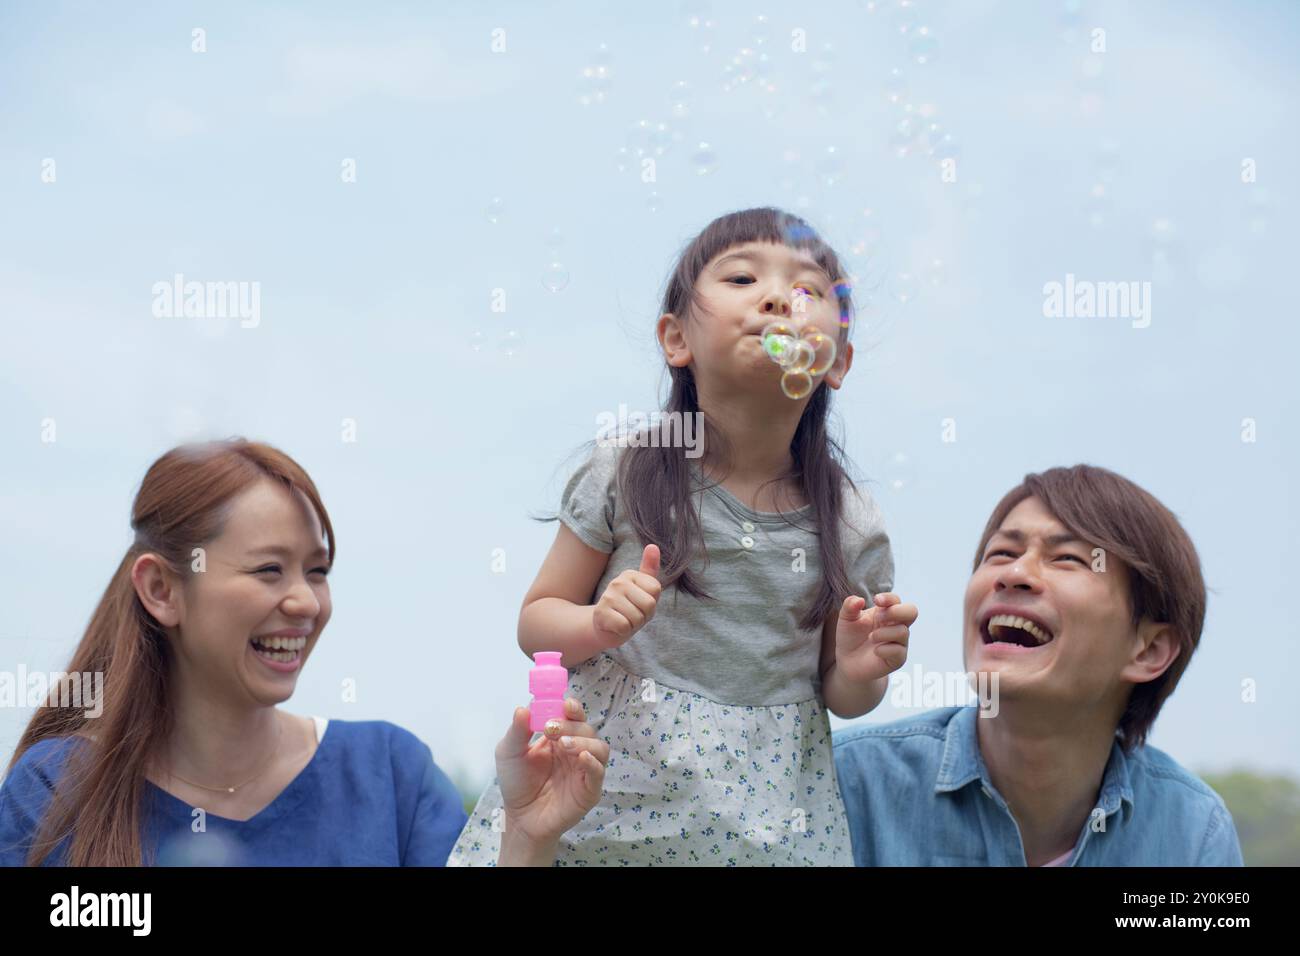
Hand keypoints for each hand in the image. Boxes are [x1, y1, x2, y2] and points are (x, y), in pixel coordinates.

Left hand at [496, 697, 608, 855]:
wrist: (519, 818)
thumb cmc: (516, 783)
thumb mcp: (509, 752)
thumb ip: (517, 731)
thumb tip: (523, 708)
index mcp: (559, 737)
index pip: (573, 716)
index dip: (572, 707)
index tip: (565, 704)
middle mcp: (575, 750)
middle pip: (587, 728)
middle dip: (571, 725)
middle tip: (552, 729)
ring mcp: (584, 769)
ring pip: (599, 747)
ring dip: (583, 741)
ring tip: (564, 744)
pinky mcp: (590, 789)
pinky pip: (599, 772)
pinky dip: (593, 762)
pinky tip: (581, 757)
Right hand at [591, 543, 661, 648]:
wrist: (605, 627)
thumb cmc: (629, 608)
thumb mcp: (643, 590)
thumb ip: (650, 569)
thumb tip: (653, 546)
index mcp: (630, 575)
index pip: (655, 590)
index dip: (652, 603)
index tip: (640, 604)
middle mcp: (618, 582)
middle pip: (649, 604)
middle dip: (644, 616)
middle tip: (632, 615)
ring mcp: (608, 597)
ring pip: (637, 617)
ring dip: (633, 625)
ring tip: (624, 620)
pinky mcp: (601, 613)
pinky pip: (625, 626)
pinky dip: (623, 631)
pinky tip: (615, 626)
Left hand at [833, 592, 916, 684]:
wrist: (847, 662)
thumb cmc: (850, 636)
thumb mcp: (846, 618)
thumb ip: (850, 606)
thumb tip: (859, 600)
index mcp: (885, 612)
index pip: (895, 600)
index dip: (889, 598)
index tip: (876, 600)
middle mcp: (896, 625)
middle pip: (912, 611)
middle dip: (897, 611)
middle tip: (879, 618)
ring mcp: (899, 642)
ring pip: (903, 632)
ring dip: (884, 633)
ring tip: (871, 637)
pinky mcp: (897, 659)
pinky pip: (899, 651)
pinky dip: (885, 649)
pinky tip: (875, 651)